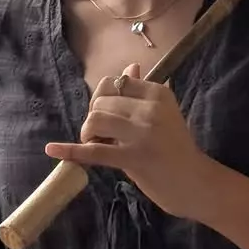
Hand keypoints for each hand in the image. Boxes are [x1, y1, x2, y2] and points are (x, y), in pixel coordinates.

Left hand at [45, 64, 210, 219]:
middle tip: (103, 136)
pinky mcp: (133, 158)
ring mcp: (142, 133)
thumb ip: (143, 92)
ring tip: (96, 144)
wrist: (195, 182)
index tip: (111, 117)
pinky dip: (71, 151)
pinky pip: (94, 151)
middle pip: (102, 102)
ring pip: (95, 120)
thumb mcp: (164, 113)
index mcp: (158, 93)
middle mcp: (150, 108)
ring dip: (88, 132)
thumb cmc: (177, 148)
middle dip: (94, 118)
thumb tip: (130, 66)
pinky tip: (53, 150)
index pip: (116, 83)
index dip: (105, 99)